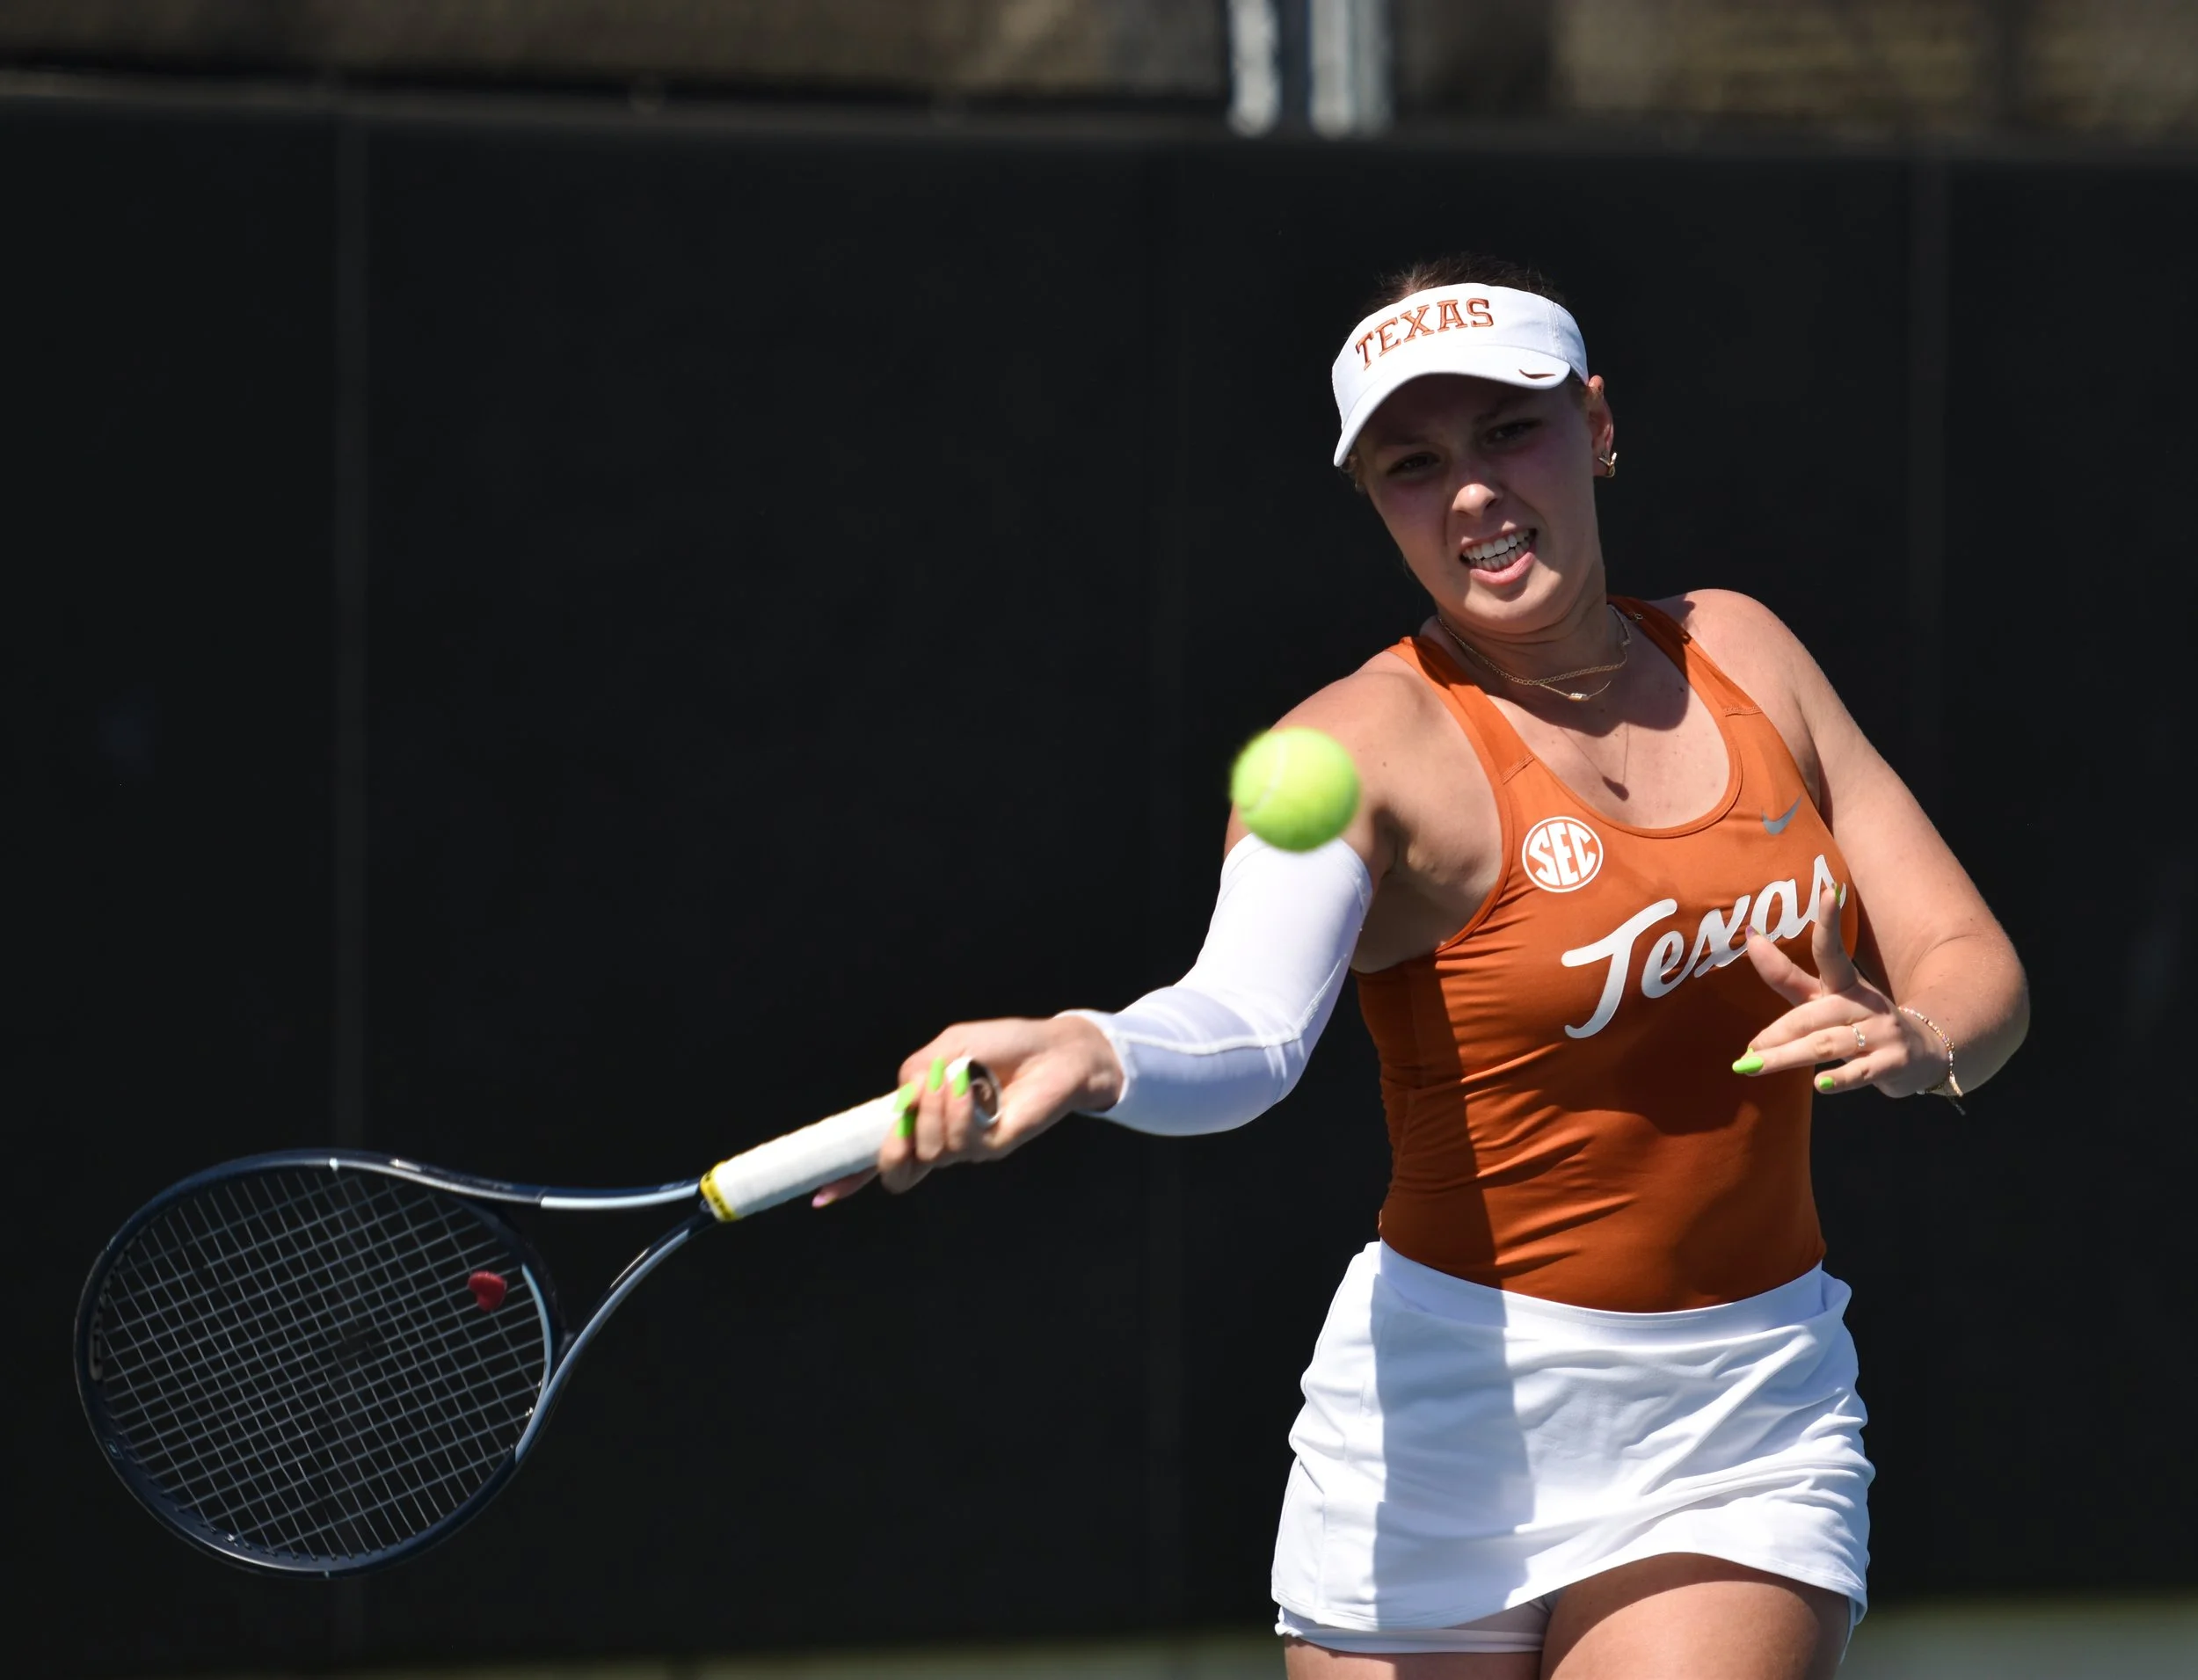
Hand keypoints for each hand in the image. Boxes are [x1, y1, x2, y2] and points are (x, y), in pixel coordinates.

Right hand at [809, 1014, 1123, 1204]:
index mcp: (924, 1118)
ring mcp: (968, 1147)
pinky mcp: (994, 1146)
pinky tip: (967, 1082)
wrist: (1053, 1049)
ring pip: (927, 1149)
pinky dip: (955, 1106)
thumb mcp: (943, 1049)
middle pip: (898, 1170)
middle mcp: (942, 1140)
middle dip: (893, 1141)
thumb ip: (913, 1074)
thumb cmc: (1000, 1046)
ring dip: (933, 1105)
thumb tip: (900, 1104)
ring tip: (957, 1073)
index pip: (885, 1155)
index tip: (821, 1196)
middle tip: (915, 1099)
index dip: (851, 1177)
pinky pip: (959, 1139)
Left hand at [1736, 884, 1942, 1099]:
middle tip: (1748, 1052)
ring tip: (1758, 1065)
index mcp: (1846, 983)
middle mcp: (1864, 1003)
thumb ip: (1786, 977)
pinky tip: (1820, 1086)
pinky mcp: (1893, 1063)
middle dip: (1779, 1033)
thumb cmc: (1860, 1021)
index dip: (1830, 923)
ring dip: (1791, 1055)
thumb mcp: (1825, 998)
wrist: (1923, 1053)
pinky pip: (1862, 1071)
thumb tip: (1751, 939)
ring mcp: (1882, 1033)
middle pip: (1815, 1014)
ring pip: (1829, 1043)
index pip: (1834, 951)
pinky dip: (1840, 1078)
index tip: (1827, 890)